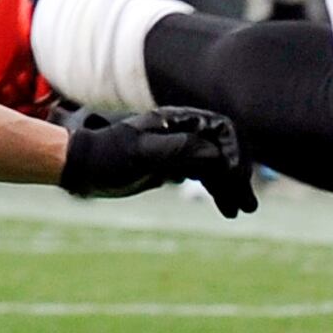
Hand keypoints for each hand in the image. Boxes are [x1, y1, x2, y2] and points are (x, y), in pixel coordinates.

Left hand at [56, 108, 256, 213]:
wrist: (84, 167)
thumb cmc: (109, 155)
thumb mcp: (141, 153)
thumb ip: (177, 150)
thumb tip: (215, 155)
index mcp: (179, 121)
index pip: (221, 131)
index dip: (234, 153)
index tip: (237, 178)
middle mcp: (184, 132)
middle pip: (224, 150)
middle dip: (238, 175)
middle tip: (248, 204)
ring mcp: (181, 149)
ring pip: (217, 166)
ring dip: (231, 187)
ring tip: (240, 211)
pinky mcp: (175, 165)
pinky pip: (205, 176)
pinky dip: (218, 191)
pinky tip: (226, 207)